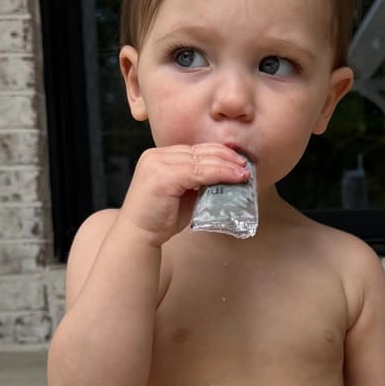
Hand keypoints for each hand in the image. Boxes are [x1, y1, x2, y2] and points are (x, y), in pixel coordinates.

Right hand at [119, 144, 249, 245]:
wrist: (138, 236)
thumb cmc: (160, 219)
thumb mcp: (181, 194)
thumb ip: (196, 182)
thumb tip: (224, 177)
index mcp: (159, 157)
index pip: (193, 149)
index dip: (217, 153)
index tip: (237, 160)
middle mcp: (156, 155)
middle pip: (198, 151)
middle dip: (225, 157)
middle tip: (245, 165)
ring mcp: (157, 164)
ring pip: (200, 160)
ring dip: (226, 166)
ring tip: (244, 173)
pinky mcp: (163, 177)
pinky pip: (198, 172)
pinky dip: (219, 173)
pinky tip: (234, 178)